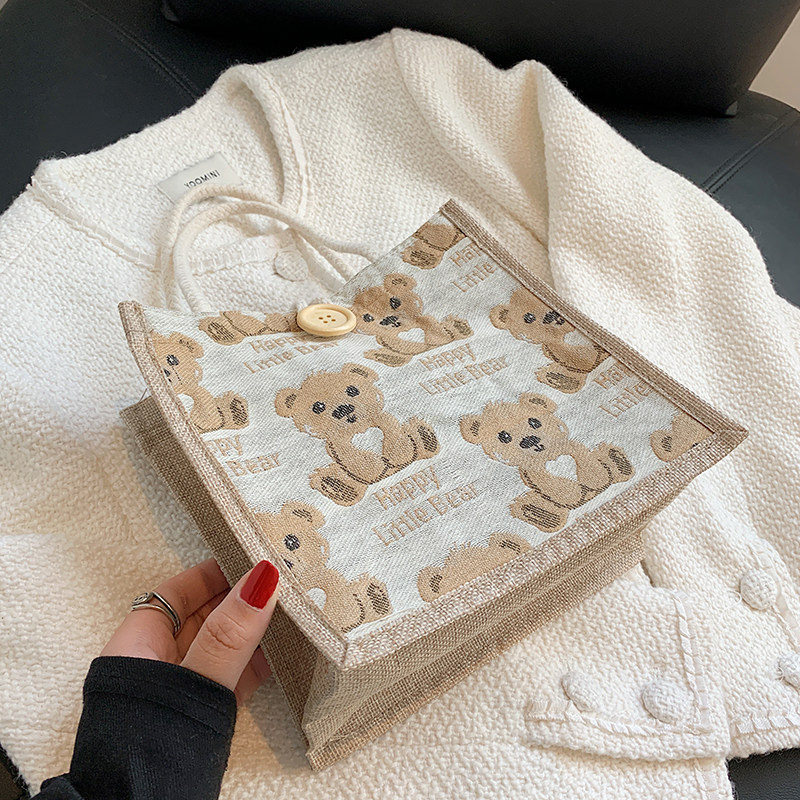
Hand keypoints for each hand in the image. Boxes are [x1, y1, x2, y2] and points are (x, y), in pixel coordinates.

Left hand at [101, 558, 279, 702]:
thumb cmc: (149, 752)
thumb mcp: (194, 682)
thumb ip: (228, 635)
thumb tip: (263, 579)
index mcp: (138, 648)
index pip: (176, 594)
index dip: (213, 573)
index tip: (251, 559)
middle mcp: (160, 665)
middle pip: (205, 617)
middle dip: (243, 597)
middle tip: (284, 578)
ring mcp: (183, 691)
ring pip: (223, 646)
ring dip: (256, 629)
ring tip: (295, 606)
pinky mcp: (205, 716)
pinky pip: (235, 676)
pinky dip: (261, 662)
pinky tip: (290, 648)